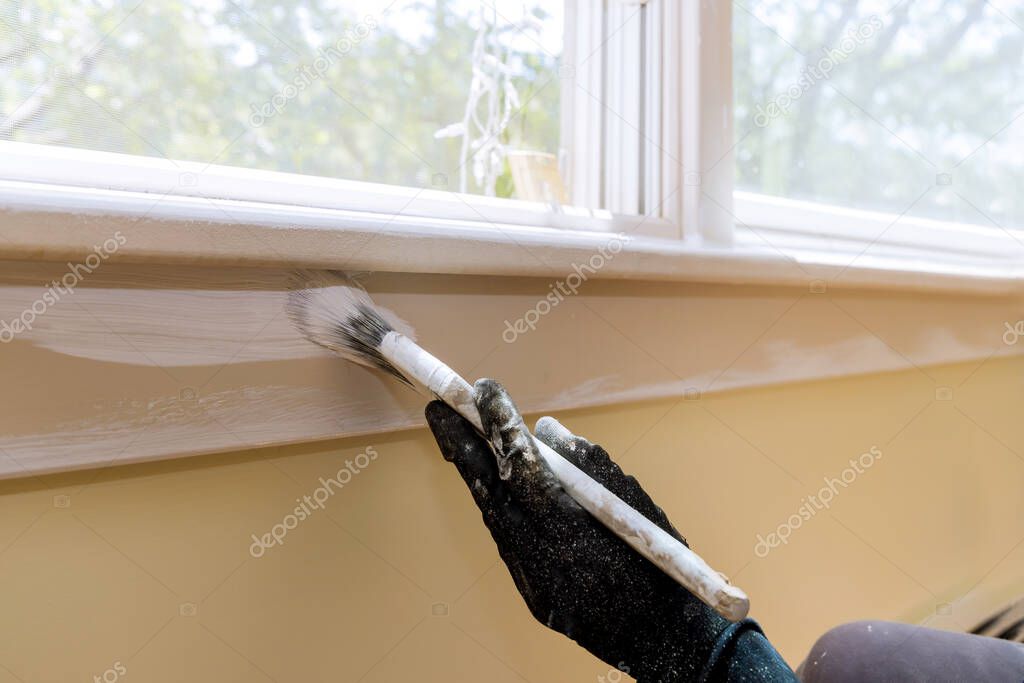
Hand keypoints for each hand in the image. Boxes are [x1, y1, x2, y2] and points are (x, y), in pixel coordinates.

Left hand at [425, 379, 730, 680]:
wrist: (669, 644)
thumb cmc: (663, 569)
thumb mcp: (636, 505)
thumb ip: (588, 464)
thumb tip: (544, 430)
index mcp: (572, 529)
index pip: (521, 465)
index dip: (499, 424)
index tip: (485, 388)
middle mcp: (542, 556)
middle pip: (489, 491)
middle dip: (461, 445)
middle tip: (437, 407)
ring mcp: (533, 580)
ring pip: (493, 517)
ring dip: (475, 476)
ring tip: (457, 438)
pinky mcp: (534, 596)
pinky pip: (508, 542)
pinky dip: (499, 509)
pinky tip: (493, 488)